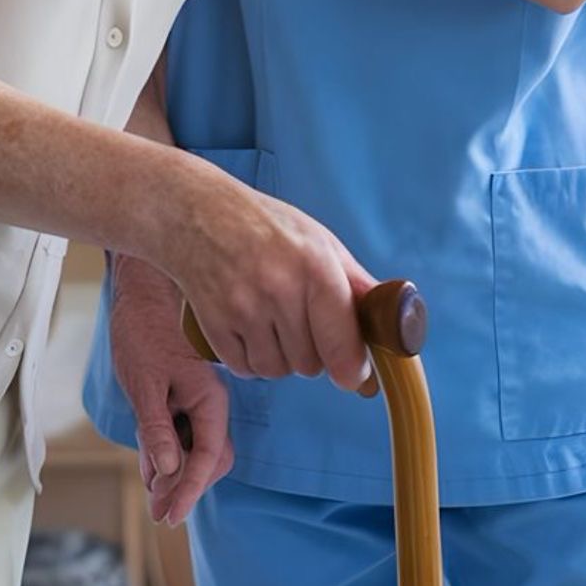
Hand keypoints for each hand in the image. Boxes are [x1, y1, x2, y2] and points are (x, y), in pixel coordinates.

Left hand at [110, 255, 233, 525]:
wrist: (138, 301)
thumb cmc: (141, 336)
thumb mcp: (144, 385)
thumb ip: (158, 428)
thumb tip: (170, 470)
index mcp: (210, 397)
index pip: (209, 456)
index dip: (190, 489)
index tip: (170, 515)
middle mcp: (211, 402)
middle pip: (210, 460)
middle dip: (186, 489)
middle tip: (159, 514)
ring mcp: (200, 403)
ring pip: (197, 452)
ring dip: (177, 477)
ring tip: (153, 499)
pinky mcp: (185, 402)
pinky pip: (184, 439)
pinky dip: (169, 458)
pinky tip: (151, 473)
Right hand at [155, 160, 374, 394]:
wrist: (194, 212)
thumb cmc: (263, 225)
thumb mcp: (318, 240)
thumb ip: (356, 285)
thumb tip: (392, 329)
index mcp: (314, 266)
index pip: (344, 346)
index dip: (353, 368)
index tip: (354, 374)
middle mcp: (279, 289)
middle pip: (311, 365)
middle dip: (311, 352)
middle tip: (295, 316)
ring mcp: (243, 308)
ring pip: (278, 370)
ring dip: (278, 356)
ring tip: (267, 316)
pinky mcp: (214, 324)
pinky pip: (246, 369)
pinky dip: (249, 357)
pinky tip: (244, 323)